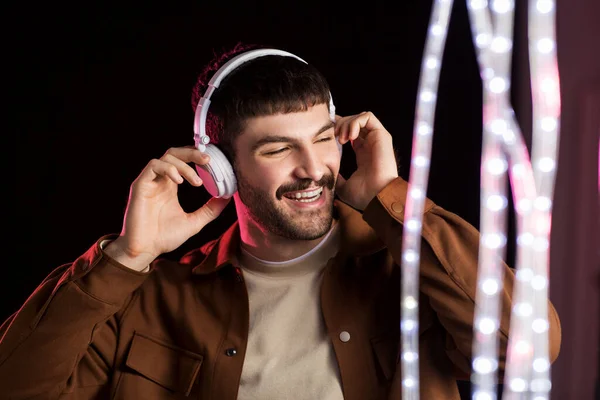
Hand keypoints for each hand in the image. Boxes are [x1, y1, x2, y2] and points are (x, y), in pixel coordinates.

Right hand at [105, 146, 230, 269]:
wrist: (144, 250)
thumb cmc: (164, 237)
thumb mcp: (194, 222)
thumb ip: (210, 210)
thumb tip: (228, 198)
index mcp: (171, 186)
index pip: (184, 161)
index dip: (198, 158)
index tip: (214, 162)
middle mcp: (160, 180)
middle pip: (175, 153)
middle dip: (193, 153)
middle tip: (208, 160)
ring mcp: (149, 181)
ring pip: (166, 157)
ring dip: (184, 166)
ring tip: (197, 182)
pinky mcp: (140, 185)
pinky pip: (153, 166)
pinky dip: (168, 169)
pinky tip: (178, 182)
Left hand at [334, 112, 398, 210]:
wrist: (376, 196)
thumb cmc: (363, 195)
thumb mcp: (343, 186)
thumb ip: (337, 178)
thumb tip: (327, 176)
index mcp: (363, 153)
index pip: (350, 133)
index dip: (338, 130)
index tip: (327, 135)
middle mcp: (370, 144)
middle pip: (354, 122)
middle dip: (341, 124)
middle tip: (333, 136)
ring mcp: (377, 139)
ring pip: (360, 117)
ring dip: (347, 123)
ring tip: (341, 138)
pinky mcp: (382, 135)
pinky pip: (368, 117)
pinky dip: (355, 122)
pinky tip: (349, 136)